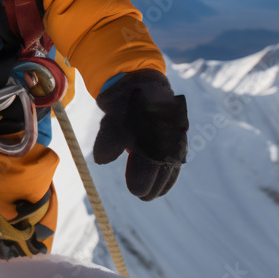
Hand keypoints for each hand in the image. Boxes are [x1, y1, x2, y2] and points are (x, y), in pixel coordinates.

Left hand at [92, 69, 187, 200]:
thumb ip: (109, 141)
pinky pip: (176, 157)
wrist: (141, 82)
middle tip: (142, 195)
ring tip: (153, 193)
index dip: (142, 181)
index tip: (135, 192)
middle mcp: (169, 135)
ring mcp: (175, 135)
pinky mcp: (177, 135)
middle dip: (153, 185)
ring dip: (164, 180)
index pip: (150, 166)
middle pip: (164, 168)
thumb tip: (101, 160)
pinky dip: (169, 170)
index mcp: (154, 132)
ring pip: (173, 164)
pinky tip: (163, 180)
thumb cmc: (125, 104)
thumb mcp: (113, 120)